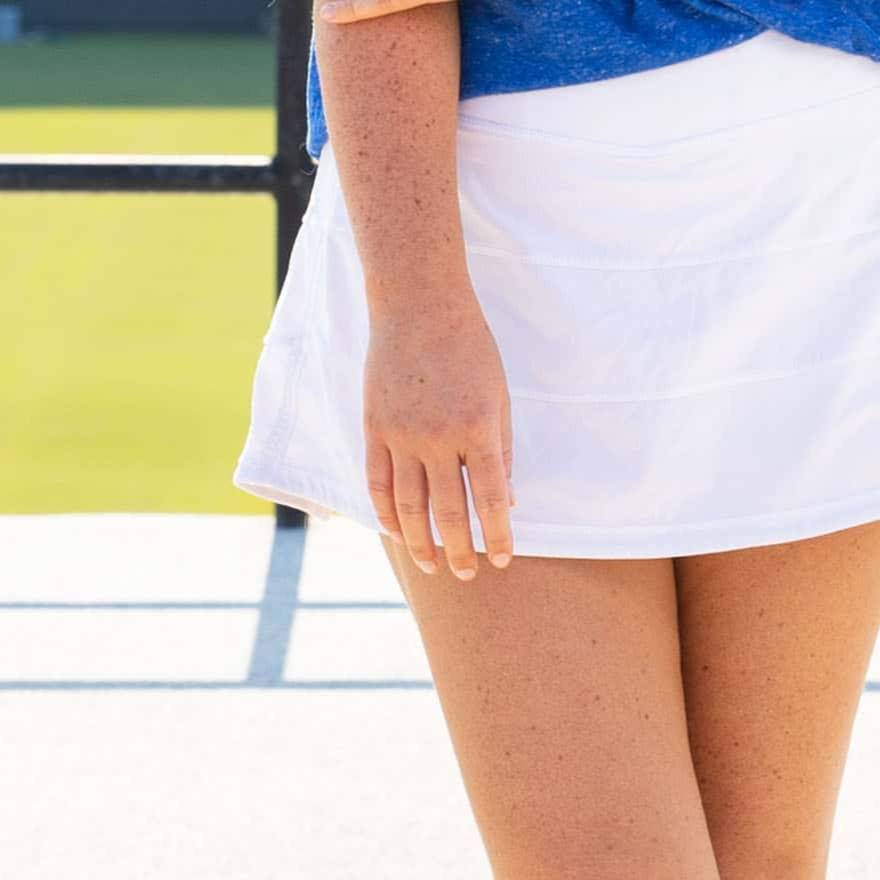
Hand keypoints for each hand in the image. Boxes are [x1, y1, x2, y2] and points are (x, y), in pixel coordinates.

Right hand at [364, 289, 514, 575]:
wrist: (419, 304)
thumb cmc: (470, 346)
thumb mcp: (500, 393)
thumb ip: (502, 448)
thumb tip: (506, 500)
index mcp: (477, 427)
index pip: (489, 497)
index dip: (497, 535)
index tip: (503, 559)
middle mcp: (438, 437)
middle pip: (448, 511)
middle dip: (460, 550)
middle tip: (467, 575)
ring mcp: (401, 434)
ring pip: (408, 505)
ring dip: (420, 542)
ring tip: (431, 564)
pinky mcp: (374, 427)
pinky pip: (377, 481)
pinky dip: (384, 512)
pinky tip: (395, 531)